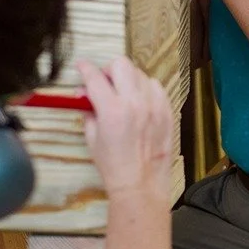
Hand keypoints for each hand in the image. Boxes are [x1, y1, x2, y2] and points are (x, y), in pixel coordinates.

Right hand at [77, 58, 173, 206]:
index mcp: (112, 110)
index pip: (95, 77)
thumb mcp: (92, 138)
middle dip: (108, 70)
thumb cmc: (114, 165)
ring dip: (128, 79)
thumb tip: (84, 94)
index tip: (82, 66)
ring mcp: (154, 106)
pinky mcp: (167, 111)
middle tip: (104, 83)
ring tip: (123, 95)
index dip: (85, 68)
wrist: (141, 184)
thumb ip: (88, 111)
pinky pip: (156, 86)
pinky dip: (146, 89)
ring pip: (140, 73)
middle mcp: (134, 103)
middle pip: (120, 65)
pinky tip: (140, 101)